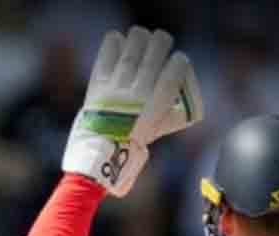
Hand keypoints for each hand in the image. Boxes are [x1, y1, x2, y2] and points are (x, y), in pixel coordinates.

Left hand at [62, 26, 202, 196]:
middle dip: (161, 43)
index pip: (173, 75)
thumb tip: (169, 94)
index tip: (180, 58)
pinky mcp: (98, 85)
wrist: (97, 157)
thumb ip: (163, 112)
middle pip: (154, 56)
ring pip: (132, 51)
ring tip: (141, 35)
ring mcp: (117, 88)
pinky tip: (117, 39)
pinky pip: (106, 56)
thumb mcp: (154, 132)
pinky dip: (112, 44)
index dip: (179, 62)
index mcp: (155, 109)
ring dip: (139, 38)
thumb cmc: (128, 148)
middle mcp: (137, 96)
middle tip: (162, 40)